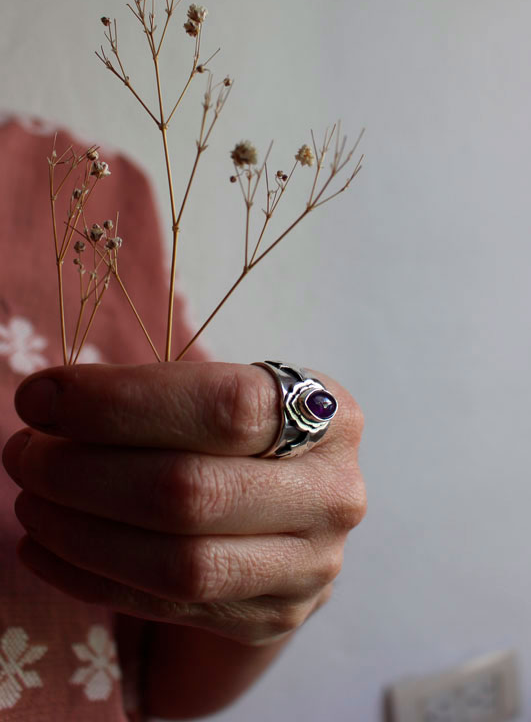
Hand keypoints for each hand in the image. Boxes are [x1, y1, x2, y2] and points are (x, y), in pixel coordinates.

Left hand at [2, 362, 365, 645]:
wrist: (290, 511)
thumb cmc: (244, 438)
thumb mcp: (224, 396)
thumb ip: (155, 397)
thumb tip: (49, 403)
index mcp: (330, 414)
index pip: (223, 406)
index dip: (120, 405)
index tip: (40, 399)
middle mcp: (331, 493)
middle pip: (190, 491)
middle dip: (83, 472)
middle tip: (24, 452)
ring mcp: (309, 565)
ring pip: (177, 563)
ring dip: (80, 532)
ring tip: (29, 501)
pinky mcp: (272, 616)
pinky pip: (167, 607)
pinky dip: (91, 577)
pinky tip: (44, 548)